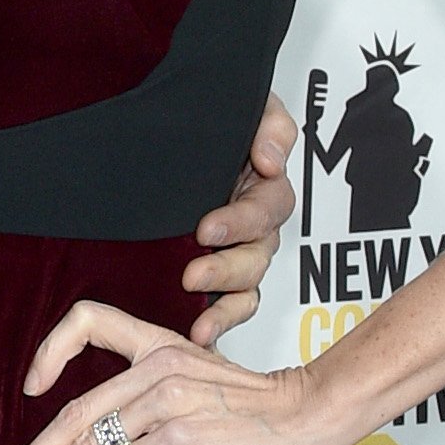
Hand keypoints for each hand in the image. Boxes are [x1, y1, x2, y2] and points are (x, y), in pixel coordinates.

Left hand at [0, 302, 327, 444]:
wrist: (312, 413)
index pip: (91, 320)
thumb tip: (111, 433)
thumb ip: (157, 390)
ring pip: (88, 443)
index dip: (51, 351)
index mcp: (160, 345)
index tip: (32, 389)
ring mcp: (167, 400)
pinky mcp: (181, 436)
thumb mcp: (202, 379)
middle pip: (74, 409)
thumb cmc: (261, 406)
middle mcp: (158, 366)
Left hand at [179, 91, 298, 343]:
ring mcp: (236, 254)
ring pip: (246, 288)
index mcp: (264, 186)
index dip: (241, 221)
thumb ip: (268, 125)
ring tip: (199, 321)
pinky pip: (229, 307)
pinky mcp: (216, 278)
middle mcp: (254, 225)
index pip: (267, 208)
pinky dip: (218, 324)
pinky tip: (199, 336)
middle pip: (258, 256)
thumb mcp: (248, 109)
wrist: (172, 128)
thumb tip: (271, 159)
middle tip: (193, 274)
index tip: (206, 228)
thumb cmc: (215, 123)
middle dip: (226, 269)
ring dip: (224, 305)